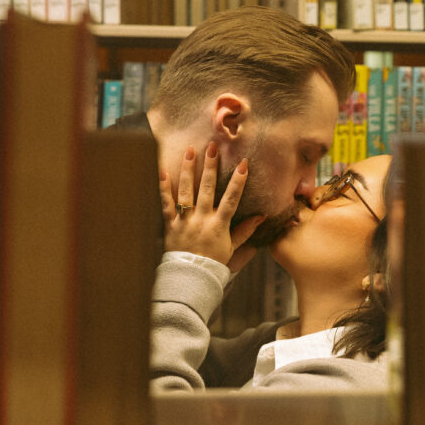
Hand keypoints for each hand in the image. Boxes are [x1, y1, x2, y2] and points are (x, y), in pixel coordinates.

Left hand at [160, 143, 264, 268]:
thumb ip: (246, 230)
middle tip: (213, 147)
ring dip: (188, 170)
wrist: (190, 277)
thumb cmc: (213, 262)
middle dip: (210, 167)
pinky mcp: (170, 224)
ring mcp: (184, 221)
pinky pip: (166, 204)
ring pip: (186, 191)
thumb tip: (262, 216)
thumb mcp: (233, 247)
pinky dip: (163, 188)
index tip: (243, 164)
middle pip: (207, 189)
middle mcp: (201, 220)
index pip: (231, 199)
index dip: (238, 182)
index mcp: (219, 225)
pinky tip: (162, 171)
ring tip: (190, 150)